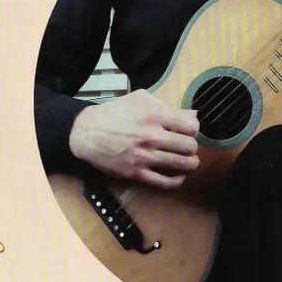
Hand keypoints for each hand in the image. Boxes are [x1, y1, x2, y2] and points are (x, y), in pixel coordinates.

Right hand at [69, 89, 199, 188]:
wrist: (87, 133)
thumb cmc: (116, 113)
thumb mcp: (141, 99)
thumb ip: (168, 106)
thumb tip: (194, 115)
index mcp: (153, 114)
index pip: (190, 125)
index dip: (194, 129)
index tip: (189, 131)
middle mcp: (151, 136)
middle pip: (189, 146)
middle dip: (192, 146)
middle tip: (188, 146)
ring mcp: (143, 156)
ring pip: (182, 164)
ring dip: (190, 163)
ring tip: (190, 160)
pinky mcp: (136, 173)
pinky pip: (165, 182)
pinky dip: (178, 180)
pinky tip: (179, 175)